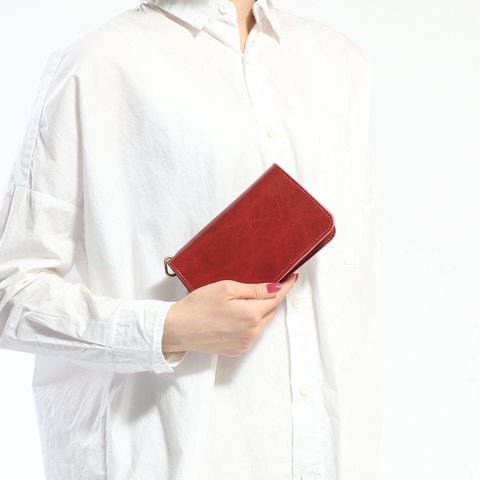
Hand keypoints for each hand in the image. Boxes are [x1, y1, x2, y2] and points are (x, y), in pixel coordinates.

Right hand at [162, 272, 298, 356]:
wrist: (176, 329)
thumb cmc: (198, 305)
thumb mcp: (226, 288)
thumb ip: (254, 290)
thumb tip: (276, 288)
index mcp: (251, 314)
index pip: (276, 298)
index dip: (286, 286)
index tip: (293, 277)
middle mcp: (251, 332)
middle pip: (270, 311)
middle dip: (271, 299)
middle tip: (263, 286)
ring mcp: (244, 343)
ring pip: (261, 324)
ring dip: (259, 312)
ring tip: (241, 301)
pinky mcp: (235, 350)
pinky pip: (250, 334)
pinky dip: (249, 324)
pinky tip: (234, 317)